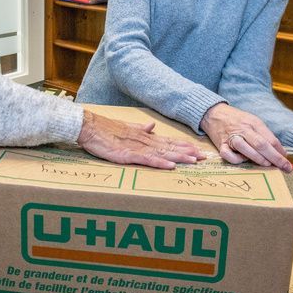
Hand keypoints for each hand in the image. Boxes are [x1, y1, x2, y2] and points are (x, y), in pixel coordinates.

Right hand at [77, 111, 204, 168]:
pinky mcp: (127, 155)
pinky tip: (170, 165)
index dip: (183, 145)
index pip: (168, 141)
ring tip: (193, 161)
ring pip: (162, 153)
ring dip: (179, 157)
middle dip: (187, 152)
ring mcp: (136, 148)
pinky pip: (146, 160)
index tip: (197, 149)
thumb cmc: (105, 130)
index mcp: (144, 136)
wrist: (89, 127)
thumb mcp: (126, 128)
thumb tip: (152, 126)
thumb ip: (140, 128)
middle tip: (204, 157)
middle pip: (170, 147)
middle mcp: (144, 141)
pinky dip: (160, 162)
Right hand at [200, 103, 290, 171]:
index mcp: (254, 123)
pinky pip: (228, 155)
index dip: (280, 152)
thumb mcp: (253, 122)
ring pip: (246, 148)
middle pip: (261, 144)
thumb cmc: (237, 120)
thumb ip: (266, 135)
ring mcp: (232, 137)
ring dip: (258, 158)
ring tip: (267, 164)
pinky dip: (236, 160)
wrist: (214, 113)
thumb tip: (280, 152)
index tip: (287, 162)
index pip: (270, 139)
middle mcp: (243, 129)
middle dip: (275, 158)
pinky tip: (241, 160)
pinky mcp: (220, 144)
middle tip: (285, 168)